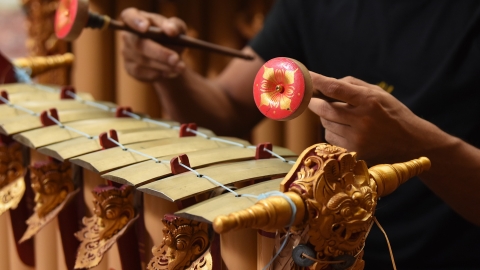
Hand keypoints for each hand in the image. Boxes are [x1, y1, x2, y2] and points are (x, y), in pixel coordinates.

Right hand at [120, 8, 186, 80]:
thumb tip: (171, 31)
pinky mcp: (130, 68)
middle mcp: (128, 35)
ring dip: (163, 65)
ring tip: (180, 67)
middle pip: (139, 44)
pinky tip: (170, 72)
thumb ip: (175, 26)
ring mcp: (127, 52)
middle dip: (159, 52)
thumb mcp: (177, 28)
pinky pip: (142, 73)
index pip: (129, 16)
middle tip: (176, 59)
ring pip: (143, 61)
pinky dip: (158, 74)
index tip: (146, 28)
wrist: (170, 57)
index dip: (135, 22)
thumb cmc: (171, 37)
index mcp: (136, 18)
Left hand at [308, 72, 432, 164]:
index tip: (306, 76)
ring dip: (326, 117)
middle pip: (324, 109)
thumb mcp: (378, 93)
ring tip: (340, 116)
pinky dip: (332, 131)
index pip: (336, 88)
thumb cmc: (392, 114)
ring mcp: (357, 139)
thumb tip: (326, 83)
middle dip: (314, 102)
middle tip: (312, 99)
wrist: (412, 143)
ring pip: (326, 124)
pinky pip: (331, 138)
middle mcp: (362, 120)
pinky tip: (345, 130)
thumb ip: (352, 85)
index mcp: (369, 101)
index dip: (317, 81)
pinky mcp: (354, 152)